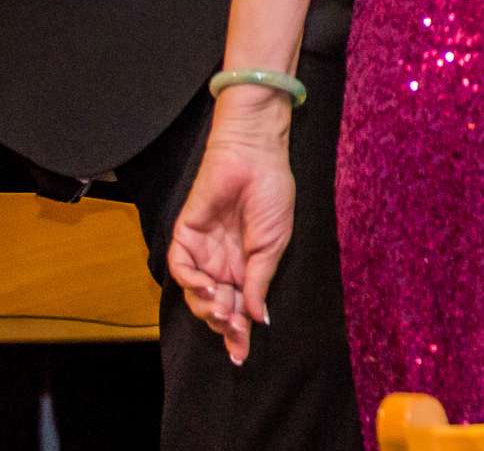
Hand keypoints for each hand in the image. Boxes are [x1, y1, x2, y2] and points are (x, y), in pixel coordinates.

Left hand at [164, 95, 296, 363]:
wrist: (256, 157)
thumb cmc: (273, 195)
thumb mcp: (274, 244)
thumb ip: (261, 280)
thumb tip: (258, 318)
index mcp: (246, 267)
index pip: (239, 308)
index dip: (238, 333)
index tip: (242, 355)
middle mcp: (222, 263)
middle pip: (214, 306)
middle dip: (223, 323)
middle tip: (235, 327)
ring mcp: (202, 251)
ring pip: (195, 294)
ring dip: (208, 306)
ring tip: (225, 307)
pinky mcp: (185, 236)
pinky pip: (181, 268)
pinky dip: (191, 283)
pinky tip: (207, 287)